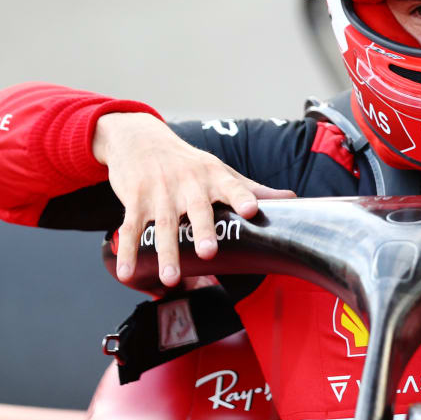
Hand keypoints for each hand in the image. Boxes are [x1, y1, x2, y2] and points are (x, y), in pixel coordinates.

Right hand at [93, 113, 294, 289]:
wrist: (140, 140)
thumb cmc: (189, 162)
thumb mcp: (220, 170)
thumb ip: (251, 189)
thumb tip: (293, 199)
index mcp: (213, 176)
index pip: (231, 186)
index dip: (242, 197)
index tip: (252, 210)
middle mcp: (187, 184)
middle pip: (196, 210)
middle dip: (203, 231)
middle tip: (209, 252)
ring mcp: (159, 194)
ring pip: (162, 226)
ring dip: (166, 253)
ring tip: (171, 279)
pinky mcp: (135, 202)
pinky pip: (130, 230)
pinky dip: (129, 253)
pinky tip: (128, 275)